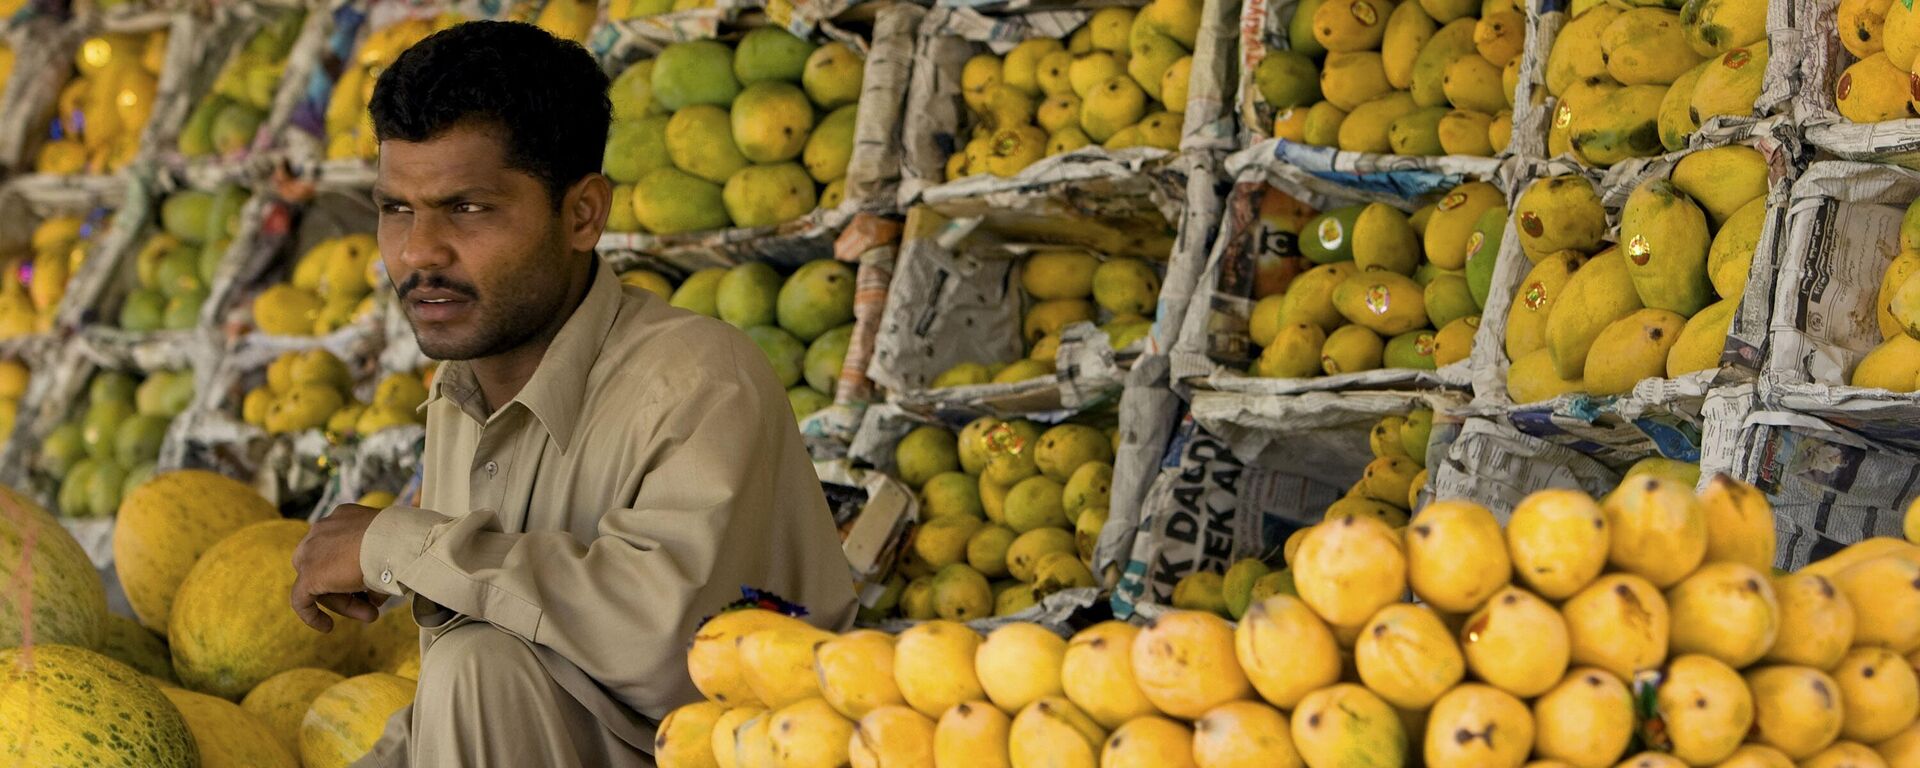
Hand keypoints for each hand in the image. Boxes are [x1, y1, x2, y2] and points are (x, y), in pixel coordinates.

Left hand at [292, 503, 383, 631]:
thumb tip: (373, 593)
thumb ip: (375, 565)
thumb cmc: (400, 544)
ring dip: (344, 602)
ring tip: (370, 615)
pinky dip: (312, 614)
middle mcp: (322, 530)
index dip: (356, 573)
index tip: (373, 587)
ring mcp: (311, 550)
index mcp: (342, 518)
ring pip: (320, 583)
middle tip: (372, 605)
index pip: (340, 550)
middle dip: (348, 590)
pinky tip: (327, 627)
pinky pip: (301, 599)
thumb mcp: (387, 550)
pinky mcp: (309, 574)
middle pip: (327, 567)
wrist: (394, 543)